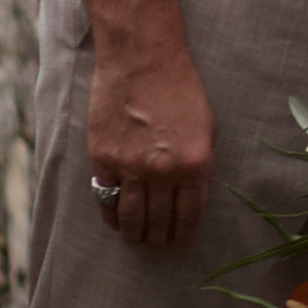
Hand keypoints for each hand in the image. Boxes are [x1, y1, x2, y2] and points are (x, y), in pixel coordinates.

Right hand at [57, 0, 215, 250]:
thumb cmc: (180, 86)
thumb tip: (188, 199)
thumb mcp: (204, 126)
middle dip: (159, 243)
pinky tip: (117, 222)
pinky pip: (106, 199)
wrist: (143, 55)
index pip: (189, 217)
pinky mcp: (103, 158)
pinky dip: (112, 216)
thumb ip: (197, 164)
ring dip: (135, 237)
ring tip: (138, 243)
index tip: (180, 248)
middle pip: (159, 223)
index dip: (183, 238)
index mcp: (196, 163)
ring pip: (131, 219)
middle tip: (157, 251)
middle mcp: (164, 170)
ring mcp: (131, 166)